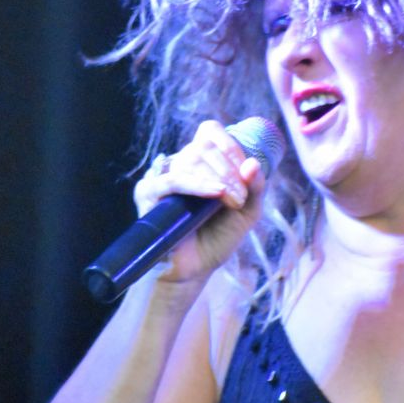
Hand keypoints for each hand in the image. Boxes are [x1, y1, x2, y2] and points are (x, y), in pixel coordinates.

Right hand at [133, 120, 265, 283]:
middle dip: (229, 170)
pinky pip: (171, 180)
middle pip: (203, 147)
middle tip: (240, 198)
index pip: (210, 133)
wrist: (196, 269)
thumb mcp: (247, 211)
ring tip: (232, 201)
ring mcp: (161, 176)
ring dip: (218, 178)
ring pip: (189, 160)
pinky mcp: (148, 193)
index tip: (246, 170)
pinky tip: (216, 192)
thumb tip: (253, 163)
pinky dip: (196, 184)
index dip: (230, 145)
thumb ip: (255, 187)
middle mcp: (179, 164)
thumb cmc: (218, 237)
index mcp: (201, 161)